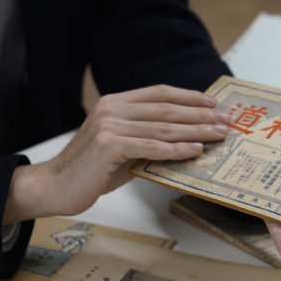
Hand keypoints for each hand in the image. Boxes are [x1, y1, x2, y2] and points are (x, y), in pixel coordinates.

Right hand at [3, 84, 227, 222]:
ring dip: (196, 131)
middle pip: (167, 109)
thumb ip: (146, 137)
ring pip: (163, 127)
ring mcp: (110, 126)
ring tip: (218, 134)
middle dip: (200, 114)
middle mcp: (113, 109)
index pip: (159, 93)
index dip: (189, 96)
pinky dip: (176, 149)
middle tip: (225, 120)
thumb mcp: (121, 147)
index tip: (213, 102)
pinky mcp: (109, 146)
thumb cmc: (90, 170)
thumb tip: (183, 138)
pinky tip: (195, 150)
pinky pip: (152, 147)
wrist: (54, 186)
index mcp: (115, 103)